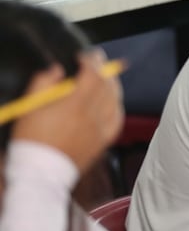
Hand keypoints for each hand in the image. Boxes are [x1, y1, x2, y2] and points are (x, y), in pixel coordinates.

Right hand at [11, 54, 123, 173]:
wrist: (39, 173)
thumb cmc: (31, 141)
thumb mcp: (29, 108)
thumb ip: (43, 83)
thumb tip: (56, 70)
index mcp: (74, 105)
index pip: (93, 74)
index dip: (92, 61)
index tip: (86, 56)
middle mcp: (92, 116)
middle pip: (107, 85)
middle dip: (104, 70)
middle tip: (97, 63)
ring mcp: (100, 130)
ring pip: (115, 100)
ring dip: (112, 85)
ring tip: (106, 79)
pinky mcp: (103, 142)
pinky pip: (118, 119)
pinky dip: (117, 106)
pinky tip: (113, 102)